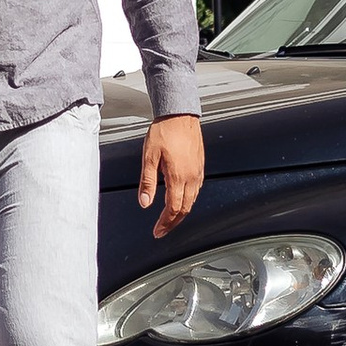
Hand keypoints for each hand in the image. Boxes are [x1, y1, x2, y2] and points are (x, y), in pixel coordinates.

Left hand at [137, 114, 203, 237]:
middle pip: (185, 209)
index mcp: (178, 176)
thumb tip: (145, 202)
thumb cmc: (165, 131)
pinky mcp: (200, 166)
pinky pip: (196, 190)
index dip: (165, 223)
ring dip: (181, 213)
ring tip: (170, 219)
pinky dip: (188, 200)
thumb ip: (147, 182)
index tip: (157, 231)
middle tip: (162, 230)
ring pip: (192, 201)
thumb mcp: (149, 156)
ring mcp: (198, 172)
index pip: (173, 209)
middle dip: (173, 222)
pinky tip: (180, 199)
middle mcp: (192, 177)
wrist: (179, 114)